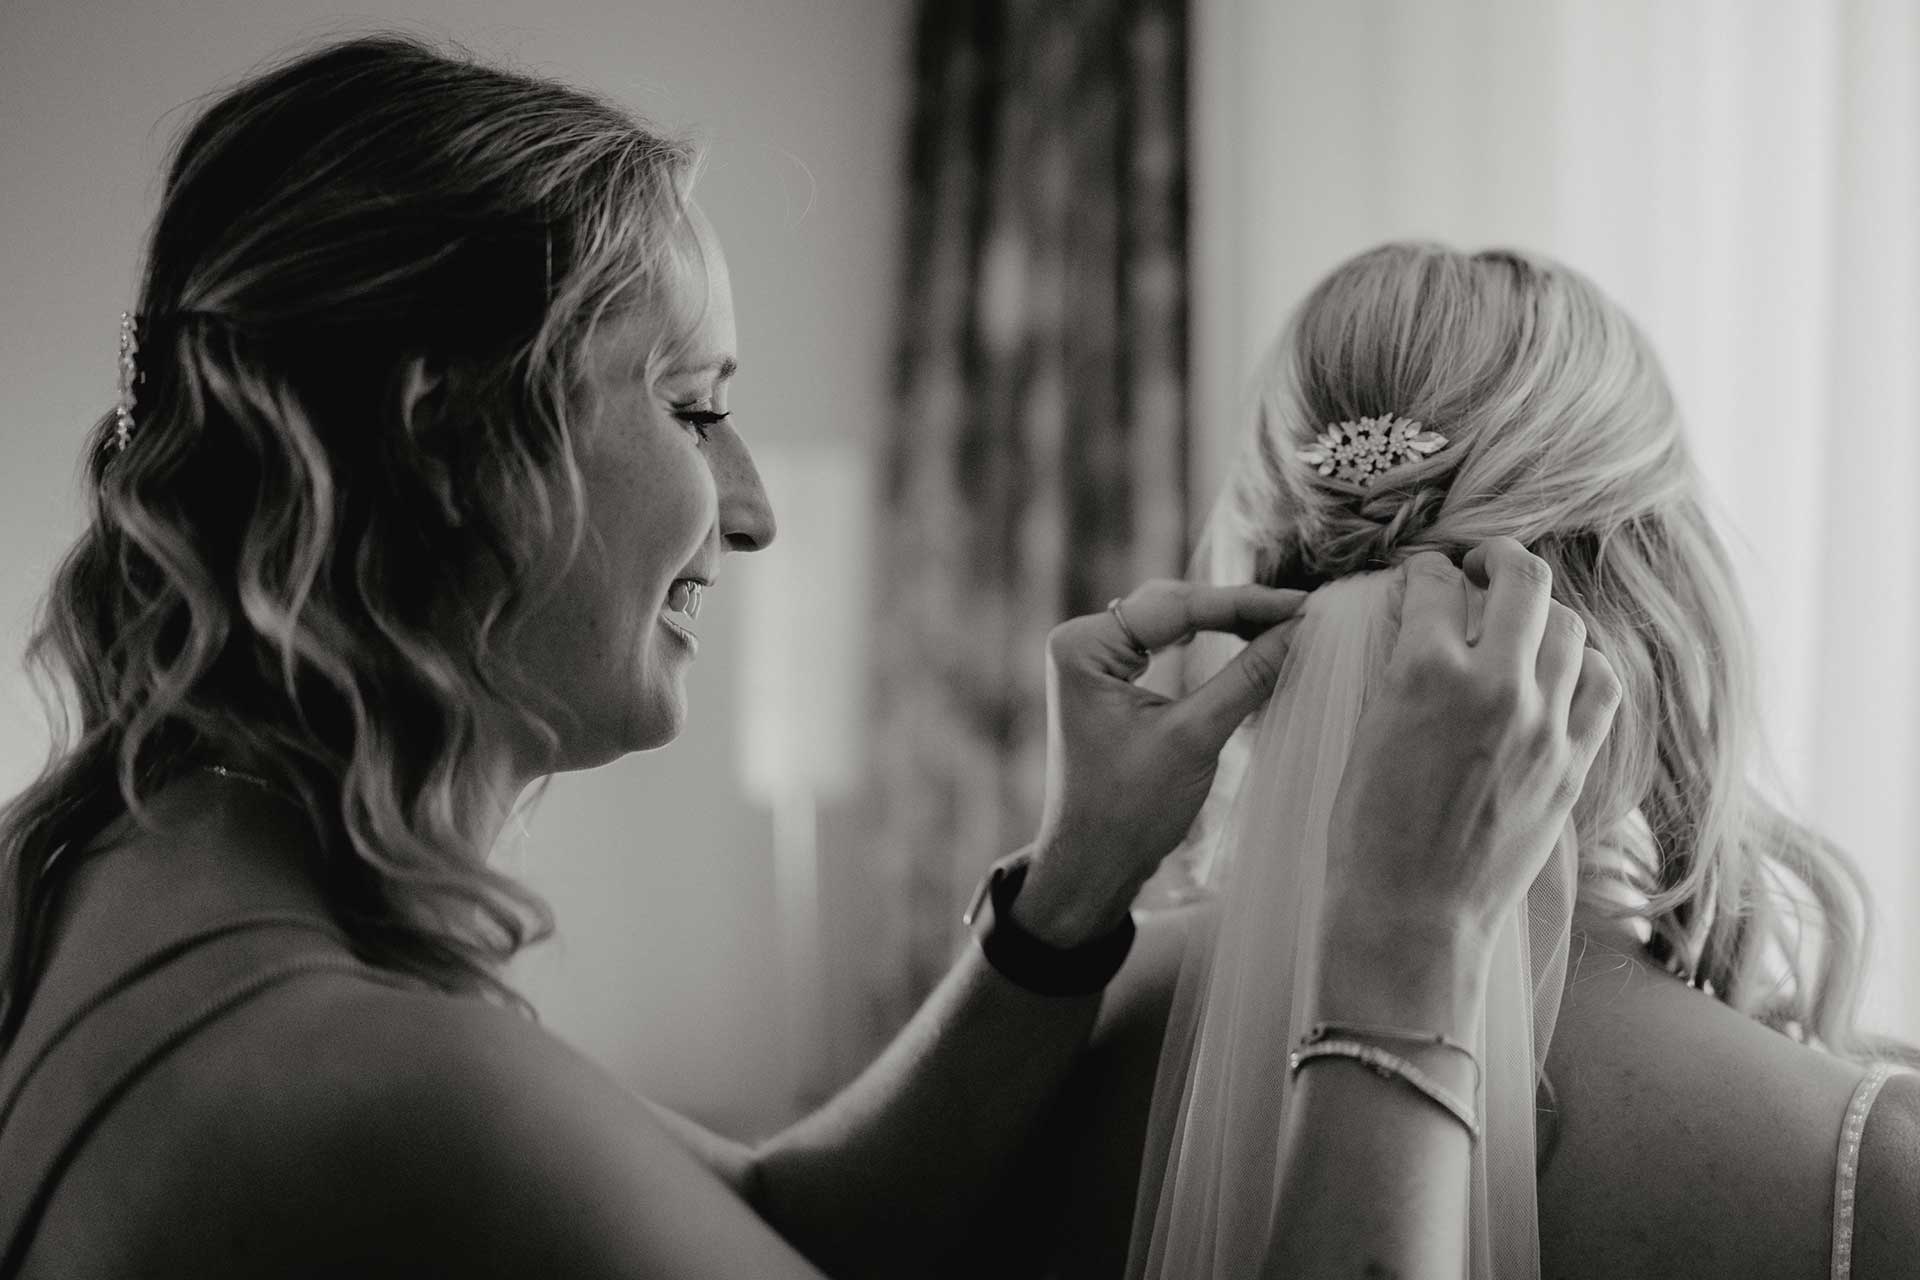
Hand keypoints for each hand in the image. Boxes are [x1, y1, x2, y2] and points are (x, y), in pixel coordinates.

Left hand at [1014, 580, 1308, 945]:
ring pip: (1173, 622)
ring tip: (1283, 624)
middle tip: (1301, 614)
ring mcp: (1094, 660)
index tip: (1303, 606)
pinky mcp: (1111, 681)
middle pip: (1173, 605)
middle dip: (1237, 610)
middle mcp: (1081, 642)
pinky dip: (1209, 644)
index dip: (1244, 604)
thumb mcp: (1195, 737)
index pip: (1176, 606)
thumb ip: (1247, 677)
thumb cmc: (1129, 810)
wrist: (1093, 864)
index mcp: (1083, 646)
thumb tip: (1300, 629)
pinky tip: (1247, 642)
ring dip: (1226, 623)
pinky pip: (1166, 645)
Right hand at [1323, 539, 1620, 956]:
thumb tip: (1419, 619)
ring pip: (1568, 626)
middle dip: (1497, 559)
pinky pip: (1602, 684)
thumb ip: (1400, 667)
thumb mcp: (1368, 729)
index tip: (1423, 575)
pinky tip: (1558, 670)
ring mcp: (1545, 725)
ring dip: (1540, 612)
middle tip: (1480, 566)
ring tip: (1517, 620)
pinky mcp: (1572, 763)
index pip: (1436, 581)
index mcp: (1426, 671)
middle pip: (1522, 580)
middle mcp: (1495, 685)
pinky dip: (1582, 664)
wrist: (1412, 912)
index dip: (1424, 570)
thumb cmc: (1369, 829)